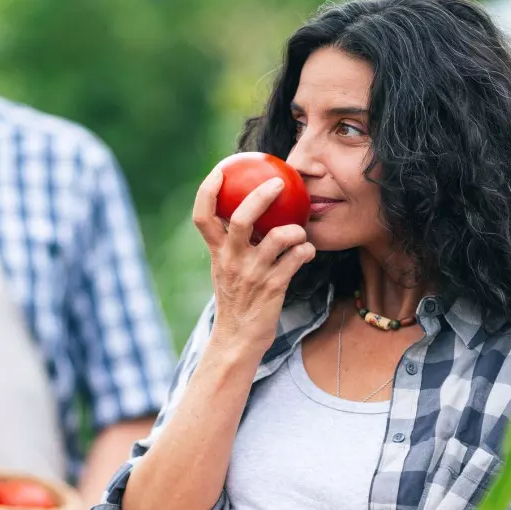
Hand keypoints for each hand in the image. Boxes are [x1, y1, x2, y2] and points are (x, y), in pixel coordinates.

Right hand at [193, 168, 315, 355]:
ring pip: (279, 237)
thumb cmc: (237, 299)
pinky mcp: (274, 287)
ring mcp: (253, 273)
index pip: (203, 216)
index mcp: (217, 252)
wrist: (238, 339)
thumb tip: (250, 211)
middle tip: (278, 182)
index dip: (208, 190)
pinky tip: (308, 251)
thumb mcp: (226, 268)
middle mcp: (232, 259)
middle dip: (261, 196)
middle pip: (242, 218)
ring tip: (300, 231)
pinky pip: (297, 258)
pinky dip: (306, 250)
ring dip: (296, 229)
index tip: (220, 170)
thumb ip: (233, 243)